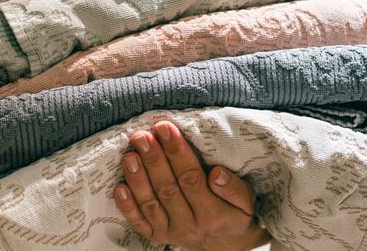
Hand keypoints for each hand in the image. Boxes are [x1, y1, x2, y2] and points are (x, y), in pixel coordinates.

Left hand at [115, 121, 270, 250]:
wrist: (225, 245)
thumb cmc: (236, 214)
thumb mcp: (247, 202)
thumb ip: (235, 188)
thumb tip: (217, 174)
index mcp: (213, 213)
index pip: (191, 178)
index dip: (177, 153)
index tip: (166, 129)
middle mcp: (190, 225)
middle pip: (168, 188)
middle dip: (153, 160)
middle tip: (142, 136)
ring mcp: (171, 232)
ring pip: (150, 203)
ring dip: (137, 178)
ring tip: (129, 154)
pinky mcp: (157, 236)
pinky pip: (139, 222)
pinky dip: (127, 206)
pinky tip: (119, 187)